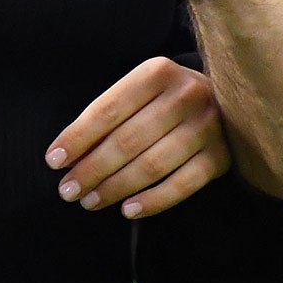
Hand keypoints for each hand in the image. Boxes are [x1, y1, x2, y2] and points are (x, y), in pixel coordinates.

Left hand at [45, 57, 231, 218]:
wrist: (228, 98)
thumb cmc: (167, 98)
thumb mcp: (140, 90)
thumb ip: (109, 115)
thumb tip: (68, 156)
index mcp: (158, 72)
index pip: (109, 109)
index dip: (78, 137)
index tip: (54, 160)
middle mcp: (187, 95)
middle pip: (128, 140)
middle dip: (92, 169)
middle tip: (67, 190)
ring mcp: (208, 126)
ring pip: (152, 165)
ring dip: (116, 187)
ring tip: (91, 201)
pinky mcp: (222, 155)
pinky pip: (182, 184)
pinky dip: (153, 200)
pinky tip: (128, 209)